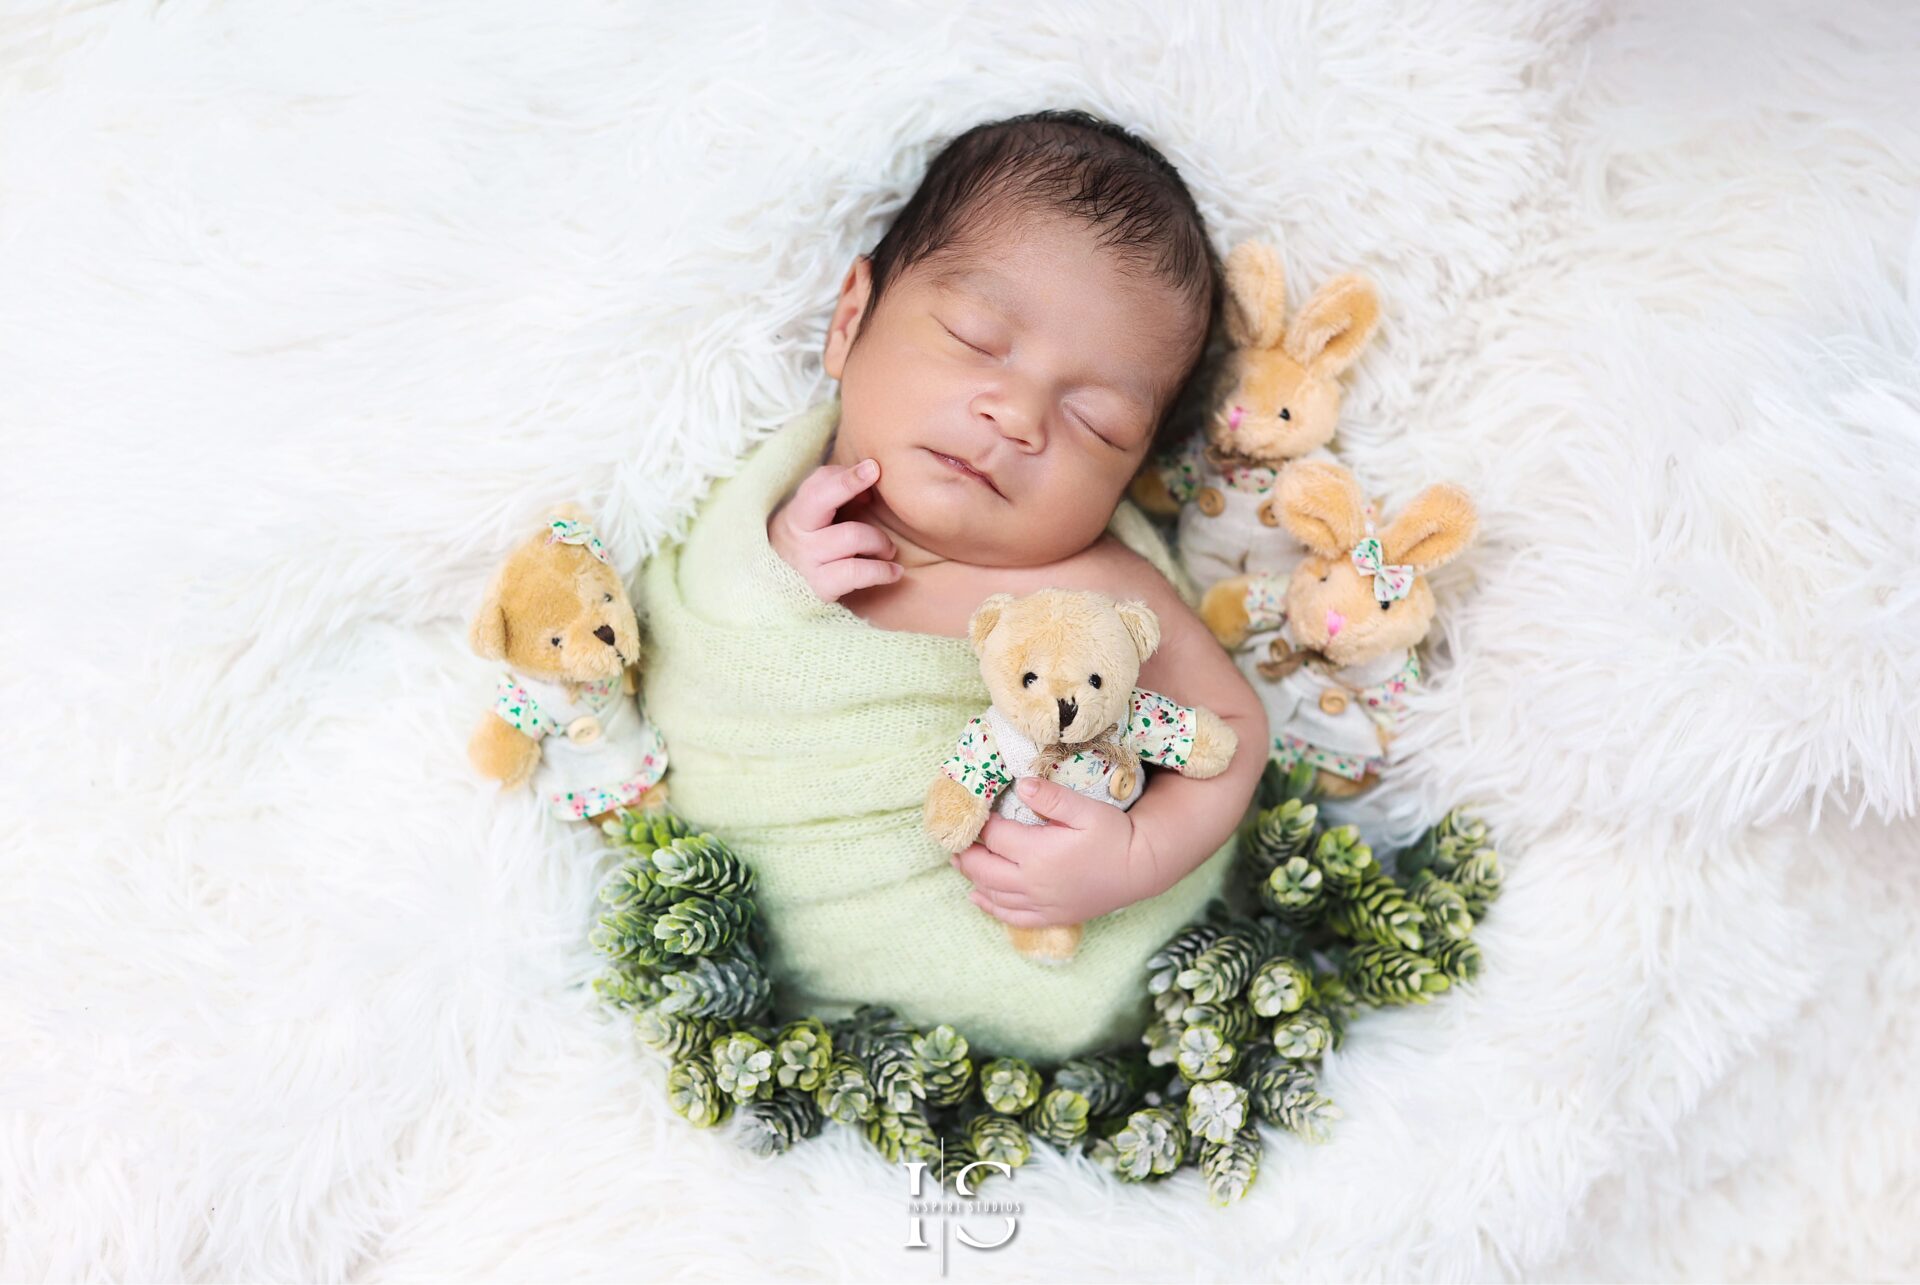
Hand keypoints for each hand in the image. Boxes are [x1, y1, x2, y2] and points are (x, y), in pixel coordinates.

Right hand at [768, 459, 901, 601]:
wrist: (783, 588)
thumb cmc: (812, 542)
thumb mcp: (817, 514)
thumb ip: (840, 490)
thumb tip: (871, 480)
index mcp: (798, 512)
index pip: (817, 486)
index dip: (845, 476)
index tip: (873, 467)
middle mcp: (798, 535)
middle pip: (822, 501)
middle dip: (850, 487)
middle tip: (876, 497)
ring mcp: (808, 562)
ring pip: (852, 537)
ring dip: (879, 540)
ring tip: (889, 550)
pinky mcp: (821, 587)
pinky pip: (857, 573)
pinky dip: (882, 571)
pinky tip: (894, 571)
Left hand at [950, 777, 1155, 928]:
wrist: (1141, 869)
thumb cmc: (1115, 835)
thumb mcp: (1086, 809)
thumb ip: (1052, 797)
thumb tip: (1021, 783)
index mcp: (1038, 853)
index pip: (995, 837)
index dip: (982, 824)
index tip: (975, 812)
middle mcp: (1032, 882)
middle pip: (984, 869)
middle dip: (967, 853)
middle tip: (956, 840)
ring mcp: (1040, 903)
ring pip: (993, 894)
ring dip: (973, 878)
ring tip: (960, 863)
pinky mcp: (1051, 916)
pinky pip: (1012, 916)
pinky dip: (990, 907)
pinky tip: (979, 898)